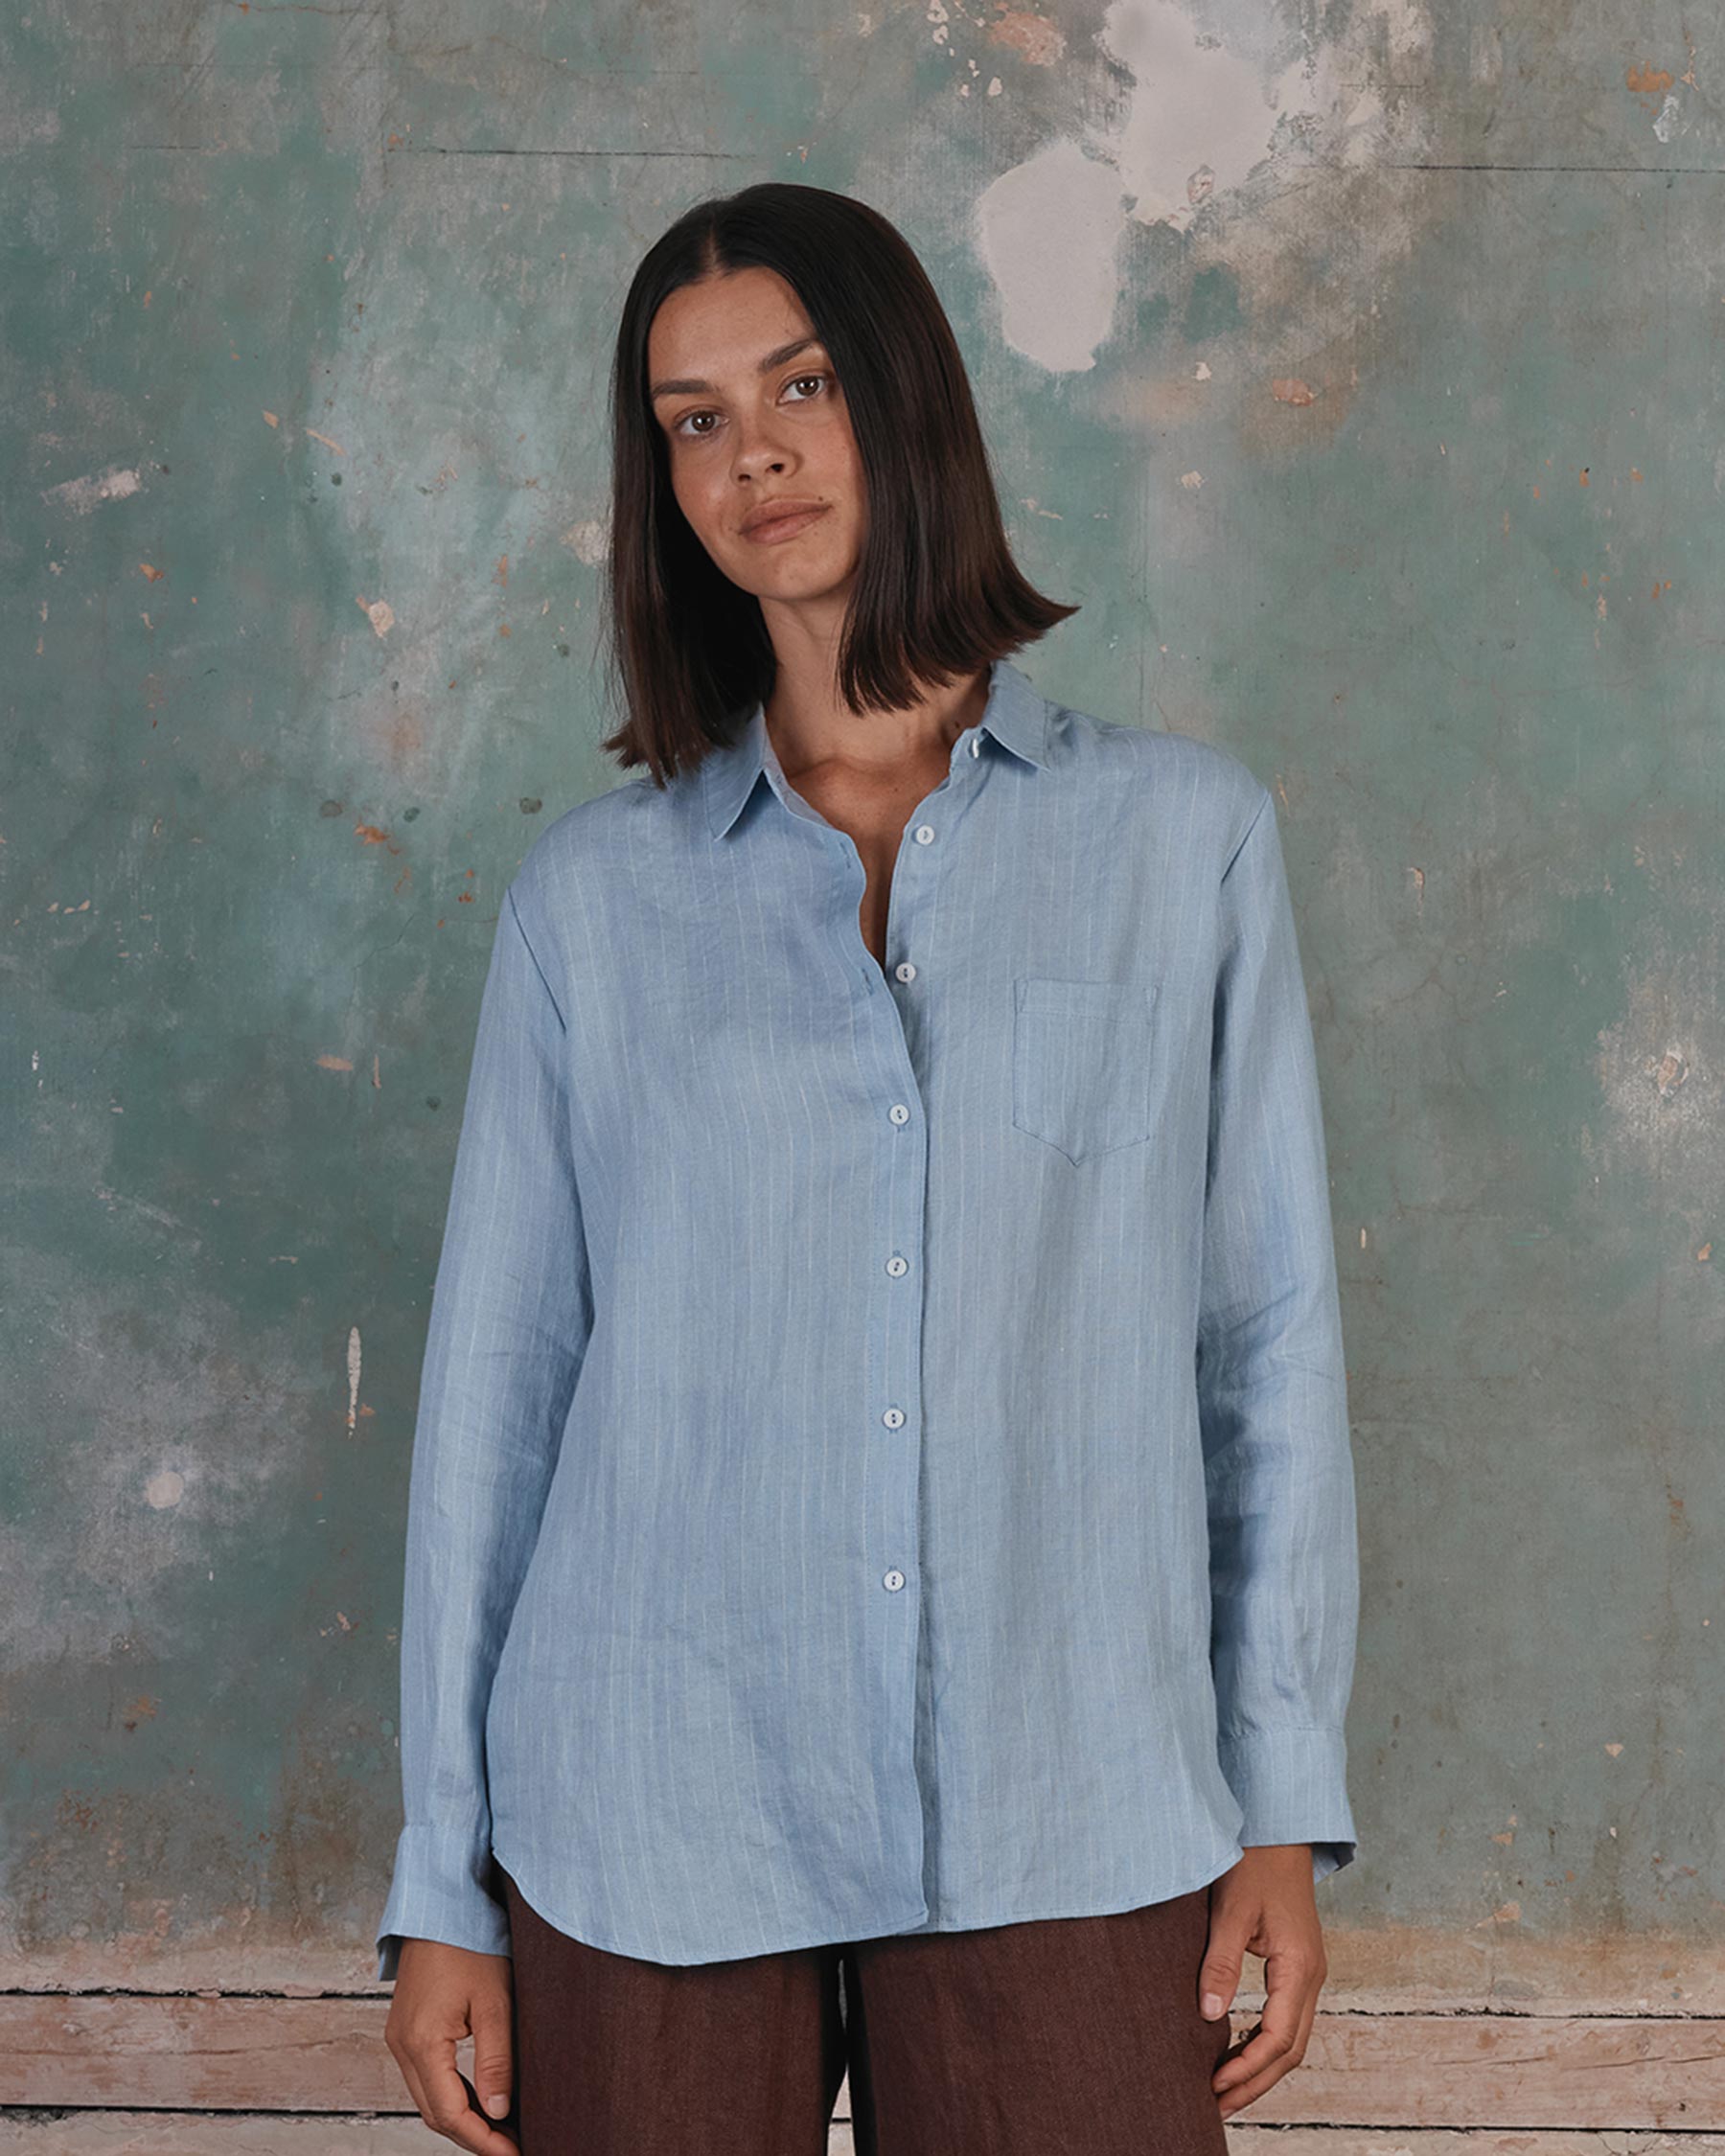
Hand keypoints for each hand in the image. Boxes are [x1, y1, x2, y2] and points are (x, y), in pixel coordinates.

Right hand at [384, 1938, 519, 2151]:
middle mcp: (401, 2046)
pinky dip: (452, 2095)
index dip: (483, 2141)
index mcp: (421, 2042)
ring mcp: (399, 2037)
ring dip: (462, 2119)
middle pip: (435, 2114)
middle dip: (473, 2137)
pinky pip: (426, 2078)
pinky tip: (480, 2100)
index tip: (514, 2154)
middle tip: (513, 2148)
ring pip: (428, 2099)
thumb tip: (498, 2113)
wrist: (443, 1903)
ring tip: (502, 2132)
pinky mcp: (406, 2029)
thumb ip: (496, 2060)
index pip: (450, 2114)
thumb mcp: (494, 2001)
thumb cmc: (472, 1943)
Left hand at [1199, 1844, 1326, 2117]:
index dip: (1246, 2068)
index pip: (1277, 2038)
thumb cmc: (1254, 1862)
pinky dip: (1264, 2042)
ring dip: (1261, 2067)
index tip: (1212, 2086)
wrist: (1278, 1828)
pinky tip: (1237, 2050)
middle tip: (1216, 2106)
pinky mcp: (1298, 1964)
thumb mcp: (1231, 1910)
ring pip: (1291, 2038)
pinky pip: (1287, 2018)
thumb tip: (1208, 2016)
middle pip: (1289, 2050)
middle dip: (1255, 2082)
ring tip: (1223, 2089)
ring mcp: (1309, 1972)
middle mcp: (1312, 1976)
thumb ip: (1221, 1964)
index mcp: (1300, 1967)